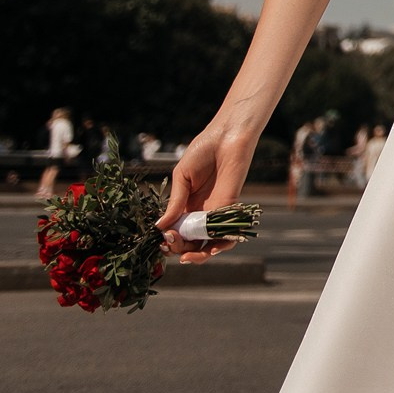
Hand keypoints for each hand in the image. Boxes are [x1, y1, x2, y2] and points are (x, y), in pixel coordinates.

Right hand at [156, 115, 256, 262]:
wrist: (228, 136)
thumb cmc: (203, 150)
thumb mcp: (182, 177)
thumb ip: (175, 202)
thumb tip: (160, 227)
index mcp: (185, 205)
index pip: (176, 231)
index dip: (168, 239)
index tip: (161, 240)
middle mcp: (201, 212)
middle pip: (190, 241)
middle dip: (179, 248)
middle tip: (171, 244)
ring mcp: (216, 212)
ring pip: (208, 243)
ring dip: (199, 255)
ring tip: (187, 257)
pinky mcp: (232, 208)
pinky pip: (228, 232)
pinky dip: (220, 245)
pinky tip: (210, 250)